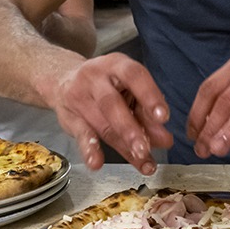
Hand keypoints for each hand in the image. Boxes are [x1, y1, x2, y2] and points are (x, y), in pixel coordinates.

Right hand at [51, 53, 172, 174]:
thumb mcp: (128, 90)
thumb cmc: (106, 86)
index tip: (163, 118)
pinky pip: (80, 133)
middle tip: (147, 148)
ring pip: (102, 123)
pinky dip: (89, 150)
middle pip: (113, 104)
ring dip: (123, 145)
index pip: (135, 76)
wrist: (64, 80)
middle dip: (132, 129)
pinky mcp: (70, 116)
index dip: (150, 96)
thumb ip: (147, 115)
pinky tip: (96, 163)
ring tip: (141, 159)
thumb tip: (164, 140)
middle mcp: (96, 77)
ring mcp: (80, 96)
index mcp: (117, 65)